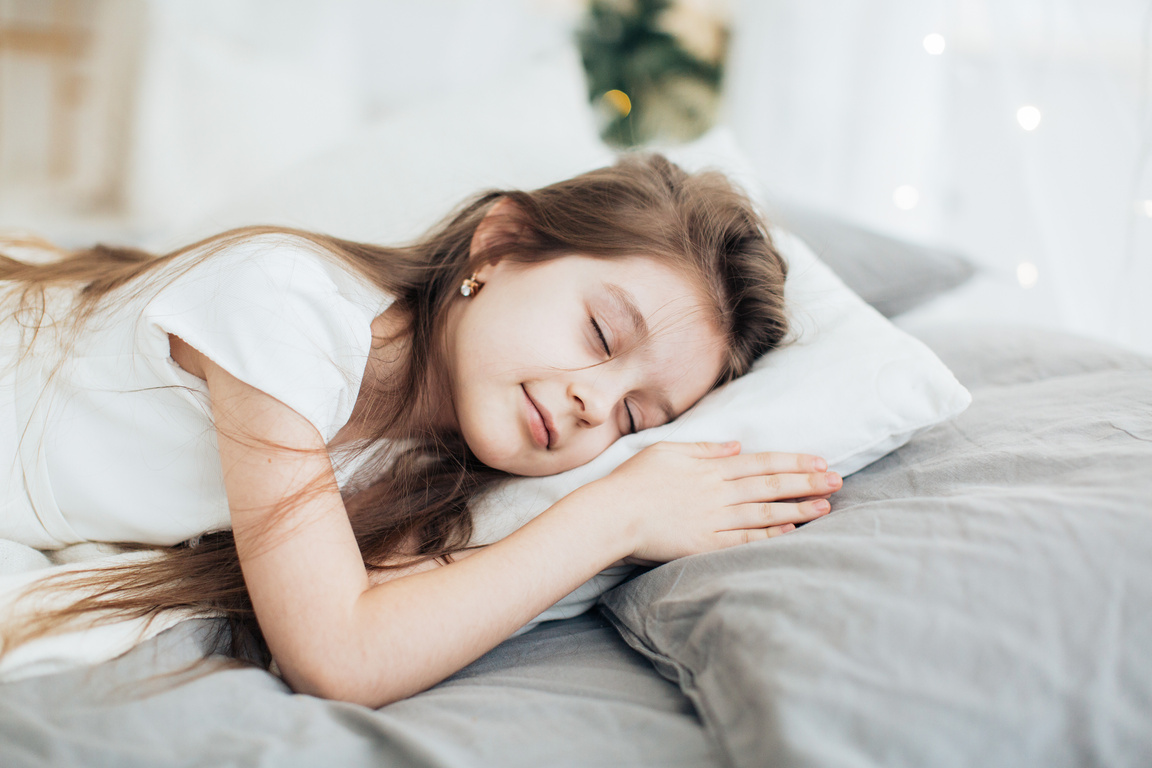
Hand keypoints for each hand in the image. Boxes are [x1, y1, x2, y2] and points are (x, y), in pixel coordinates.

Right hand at [591, 441, 838, 565]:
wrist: (613, 514)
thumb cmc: (635, 480)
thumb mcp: (668, 451)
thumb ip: (705, 449)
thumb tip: (736, 446)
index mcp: (711, 468)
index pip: (762, 463)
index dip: (794, 462)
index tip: (820, 461)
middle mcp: (719, 492)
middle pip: (772, 486)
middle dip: (808, 483)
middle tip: (838, 481)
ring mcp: (715, 520)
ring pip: (766, 513)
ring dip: (799, 509)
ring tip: (826, 507)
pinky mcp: (706, 544)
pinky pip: (746, 540)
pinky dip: (770, 535)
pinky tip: (792, 531)